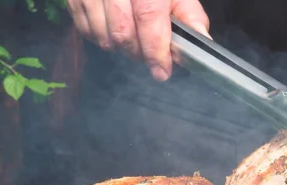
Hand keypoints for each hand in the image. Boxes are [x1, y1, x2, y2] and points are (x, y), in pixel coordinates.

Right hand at [66, 0, 209, 81]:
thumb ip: (187, 11)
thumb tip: (201, 39)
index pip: (148, 17)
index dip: (155, 49)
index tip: (162, 71)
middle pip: (122, 32)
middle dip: (138, 52)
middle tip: (148, 53)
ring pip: (102, 36)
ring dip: (119, 47)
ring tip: (130, 39)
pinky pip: (84, 30)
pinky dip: (99, 38)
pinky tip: (111, 29)